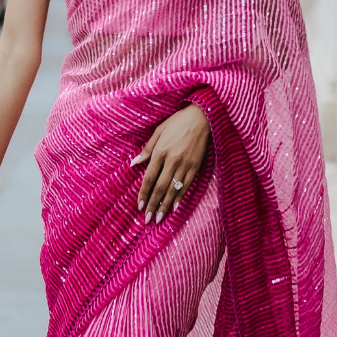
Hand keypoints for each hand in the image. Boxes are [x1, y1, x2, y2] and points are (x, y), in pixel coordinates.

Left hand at [133, 105, 210, 224]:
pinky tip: (175, 207)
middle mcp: (172, 160)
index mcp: (160, 152)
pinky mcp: (196, 166)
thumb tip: (134, 164)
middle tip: (147, 219)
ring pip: (173, 189)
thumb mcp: (158, 131)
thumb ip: (147, 149)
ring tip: (160, 218)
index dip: (144, 193)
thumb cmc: (177, 122)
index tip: (139, 206)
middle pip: (160, 187)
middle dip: (153, 205)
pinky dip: (180, 197)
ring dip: (165, 205)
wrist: (202, 117)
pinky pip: (187, 185)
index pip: (149, 178)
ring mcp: (185, 164)